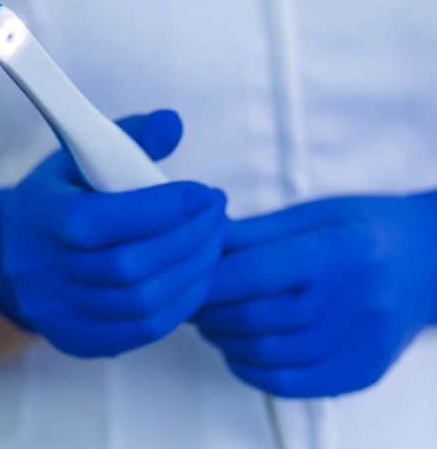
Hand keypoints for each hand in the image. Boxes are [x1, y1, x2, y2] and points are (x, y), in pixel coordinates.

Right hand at [0, 110, 226, 357]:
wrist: (19, 254)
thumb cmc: (62, 197)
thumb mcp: (82, 156)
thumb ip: (129, 137)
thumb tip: (173, 123)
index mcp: (41, 217)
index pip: (102, 220)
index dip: (162, 209)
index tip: (204, 193)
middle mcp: (44, 272)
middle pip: (130, 266)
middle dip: (189, 238)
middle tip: (217, 214)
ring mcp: (61, 313)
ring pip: (143, 302)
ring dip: (193, 270)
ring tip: (215, 241)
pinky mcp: (80, 339)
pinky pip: (144, 330)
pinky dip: (182, 303)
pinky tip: (197, 275)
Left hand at [193, 193, 436, 396]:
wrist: (429, 261)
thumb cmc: (368, 228)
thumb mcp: (314, 214)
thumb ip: (257, 232)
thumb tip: (206, 240)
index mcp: (336, 252)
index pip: (253, 273)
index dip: (209, 279)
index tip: (187, 277)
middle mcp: (349, 303)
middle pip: (254, 317)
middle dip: (208, 311)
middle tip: (190, 300)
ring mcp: (357, 345)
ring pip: (265, 354)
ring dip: (223, 339)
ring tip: (210, 322)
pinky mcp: (359, 372)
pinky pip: (289, 384)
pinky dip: (251, 370)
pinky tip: (238, 350)